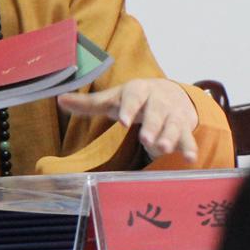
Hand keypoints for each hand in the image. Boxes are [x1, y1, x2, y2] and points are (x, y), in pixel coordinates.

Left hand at [57, 79, 199, 162]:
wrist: (172, 92)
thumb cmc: (136, 99)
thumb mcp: (115, 98)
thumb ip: (90, 103)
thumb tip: (59, 99)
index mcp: (140, 90)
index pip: (134, 97)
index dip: (130, 109)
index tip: (124, 121)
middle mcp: (159, 101)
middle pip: (157, 112)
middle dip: (153, 125)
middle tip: (146, 139)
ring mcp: (173, 114)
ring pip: (173, 125)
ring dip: (170, 136)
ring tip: (163, 148)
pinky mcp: (184, 127)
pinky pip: (188, 137)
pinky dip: (190, 147)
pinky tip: (190, 158)